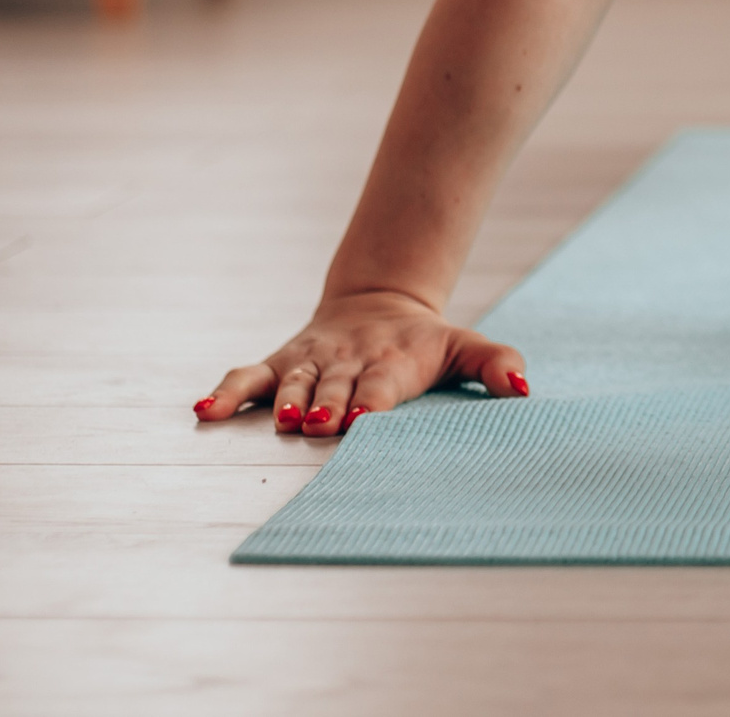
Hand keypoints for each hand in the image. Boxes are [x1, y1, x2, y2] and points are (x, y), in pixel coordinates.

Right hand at [190, 289, 529, 437]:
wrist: (381, 304)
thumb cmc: (425, 343)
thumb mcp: (465, 347)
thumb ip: (496, 364)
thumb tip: (525, 390)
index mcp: (391, 361)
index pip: (379, 385)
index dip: (369, 400)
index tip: (359, 419)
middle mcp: (347, 360)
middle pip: (333, 384)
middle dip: (325, 404)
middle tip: (318, 424)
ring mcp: (311, 361)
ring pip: (292, 381)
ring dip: (285, 401)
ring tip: (279, 420)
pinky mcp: (282, 362)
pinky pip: (249, 376)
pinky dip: (227, 392)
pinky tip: (204, 410)